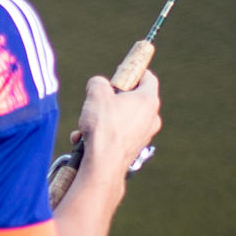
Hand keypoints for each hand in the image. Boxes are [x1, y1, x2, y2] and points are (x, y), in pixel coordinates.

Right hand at [77, 62, 161, 187]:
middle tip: (98, 100)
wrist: (103, 163)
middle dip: (112, 99)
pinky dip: (102, 135)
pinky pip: (117, 135)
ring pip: (122, 119)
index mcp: (148, 100)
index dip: (134, 71)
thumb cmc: (104, 126)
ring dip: (102, 120)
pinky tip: (84, 139)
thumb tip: (98, 86)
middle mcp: (151, 118)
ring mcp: (144, 136)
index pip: (148, 78)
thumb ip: (98, 82)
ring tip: (85, 125)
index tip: (121, 72)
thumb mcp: (96, 93)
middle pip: (133, 99)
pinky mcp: (134, 150)